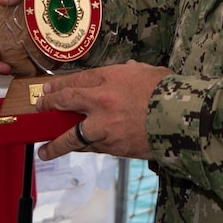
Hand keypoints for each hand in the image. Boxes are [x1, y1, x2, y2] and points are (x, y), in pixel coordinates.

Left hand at [35, 61, 169, 161]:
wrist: (182, 120)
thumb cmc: (168, 92)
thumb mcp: (147, 72)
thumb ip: (130, 71)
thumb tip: (125, 70)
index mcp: (110, 78)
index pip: (75, 81)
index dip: (57, 86)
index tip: (47, 90)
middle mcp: (101, 101)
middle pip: (65, 103)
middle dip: (48, 106)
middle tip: (39, 110)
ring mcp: (105, 127)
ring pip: (72, 137)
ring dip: (56, 145)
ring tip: (45, 151)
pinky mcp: (113, 147)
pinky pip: (92, 149)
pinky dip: (83, 150)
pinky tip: (76, 152)